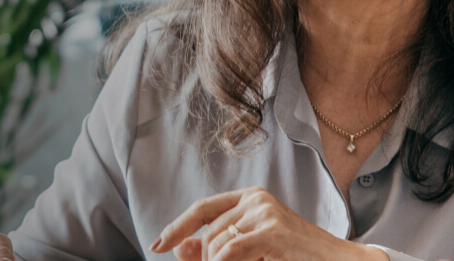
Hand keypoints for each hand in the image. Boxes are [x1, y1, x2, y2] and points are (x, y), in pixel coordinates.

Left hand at [149, 187, 383, 260]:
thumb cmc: (297, 259)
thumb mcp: (252, 253)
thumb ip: (216, 249)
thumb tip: (179, 247)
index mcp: (251, 198)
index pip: (203, 209)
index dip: (177, 227)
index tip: (157, 245)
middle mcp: (256, 199)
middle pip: (208, 234)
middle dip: (208, 260)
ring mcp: (265, 212)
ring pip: (217, 246)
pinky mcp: (272, 231)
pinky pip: (230, 252)